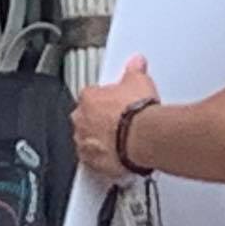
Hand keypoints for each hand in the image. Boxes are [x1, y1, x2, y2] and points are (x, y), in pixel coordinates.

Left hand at [72, 57, 155, 181]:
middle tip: (119, 121)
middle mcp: (82, 121)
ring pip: (87, 140)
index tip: (116, 102)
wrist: (142, 138)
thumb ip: (134, 70)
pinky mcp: (92, 162)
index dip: (105, 100)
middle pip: (86, 119)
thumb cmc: (137, 113)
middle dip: (99, 120)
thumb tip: (137, 63)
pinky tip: (117, 156)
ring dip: (99, 140)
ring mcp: (85, 142)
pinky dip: (103, 159)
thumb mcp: (139, 81)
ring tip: (120, 140)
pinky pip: (93, 161)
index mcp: (88, 99)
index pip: (90, 96)